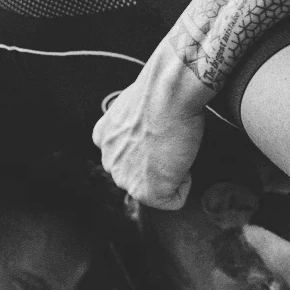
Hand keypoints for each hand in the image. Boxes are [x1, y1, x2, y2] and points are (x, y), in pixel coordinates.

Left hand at [93, 39, 217, 208]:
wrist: (169, 90)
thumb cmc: (159, 91)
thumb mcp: (134, 108)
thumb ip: (133, 128)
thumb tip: (149, 134)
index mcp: (103, 140)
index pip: (129, 158)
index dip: (153, 149)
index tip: (161, 132)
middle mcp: (108, 161)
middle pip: (141, 176)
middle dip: (159, 165)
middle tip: (171, 140)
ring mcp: (125, 179)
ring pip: (156, 189)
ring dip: (170, 173)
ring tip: (175, 146)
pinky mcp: (146, 192)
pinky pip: (173, 200)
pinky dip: (185, 183)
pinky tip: (181, 158)